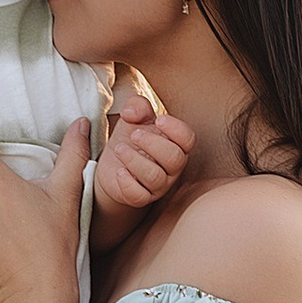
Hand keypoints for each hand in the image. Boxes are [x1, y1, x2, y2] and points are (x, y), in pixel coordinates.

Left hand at [91, 82, 194, 221]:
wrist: (113, 164)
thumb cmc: (131, 140)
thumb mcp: (134, 117)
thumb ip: (137, 105)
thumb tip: (132, 112)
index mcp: (176, 144)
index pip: (188, 139)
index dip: (176, 128)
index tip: (158, 119)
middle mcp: (172, 167)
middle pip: (174, 159)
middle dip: (153, 144)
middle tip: (134, 134)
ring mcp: (158, 185)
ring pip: (155, 177)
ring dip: (135, 160)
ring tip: (120, 149)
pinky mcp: (141, 197)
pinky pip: (139, 196)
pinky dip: (127, 183)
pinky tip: (119, 171)